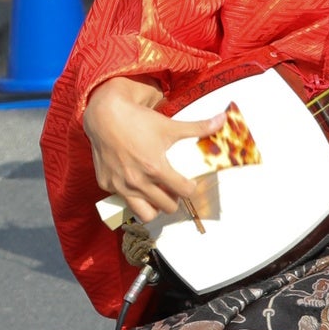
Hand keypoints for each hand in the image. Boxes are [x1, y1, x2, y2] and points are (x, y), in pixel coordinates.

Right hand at [84, 78, 220, 224]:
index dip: (190, 188)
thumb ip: (198, 127)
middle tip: (173, 187)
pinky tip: (135, 183)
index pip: (184, 192)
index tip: (189, 183)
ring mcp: (120, 186)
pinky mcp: (106, 184)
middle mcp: (137, 181)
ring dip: (154, 206)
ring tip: (157, 193)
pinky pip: (123, 200)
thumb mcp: (170, 126)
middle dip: (174, 199)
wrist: (104, 115)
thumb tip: (223, 119)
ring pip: (144, 214)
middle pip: (167, 207)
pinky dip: (131, 196)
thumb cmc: (139, 120)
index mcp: (156, 169)